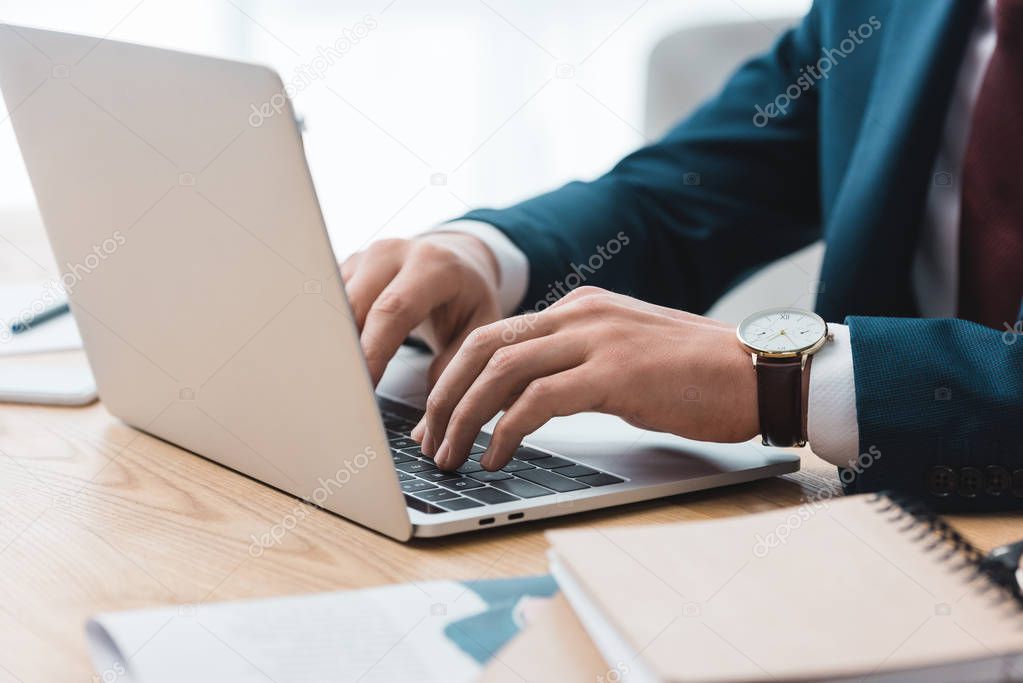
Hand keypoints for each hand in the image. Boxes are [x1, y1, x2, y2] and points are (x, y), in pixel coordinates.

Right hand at [340, 233, 501, 385]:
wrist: (455, 257)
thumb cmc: (467, 295)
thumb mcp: (480, 324)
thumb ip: (457, 363)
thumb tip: (430, 412)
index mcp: (432, 264)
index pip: (393, 309)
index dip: (373, 351)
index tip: (364, 389)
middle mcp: (392, 253)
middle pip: (354, 305)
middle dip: (346, 353)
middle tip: (343, 394)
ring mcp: (364, 257)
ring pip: (333, 304)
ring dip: (332, 344)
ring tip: (336, 381)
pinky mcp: (346, 267)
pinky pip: (327, 303)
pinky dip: (328, 334)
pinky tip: (331, 361)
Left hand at [414, 286, 759, 470]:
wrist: (761, 372)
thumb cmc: (699, 374)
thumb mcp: (626, 354)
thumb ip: (580, 362)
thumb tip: (532, 397)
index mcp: (580, 308)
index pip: (496, 335)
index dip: (456, 375)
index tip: (438, 414)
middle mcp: (581, 314)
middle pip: (484, 347)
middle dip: (445, 394)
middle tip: (427, 436)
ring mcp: (597, 339)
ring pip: (501, 371)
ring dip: (465, 417)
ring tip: (450, 454)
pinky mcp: (614, 373)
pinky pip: (537, 401)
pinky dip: (506, 431)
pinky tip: (496, 457)